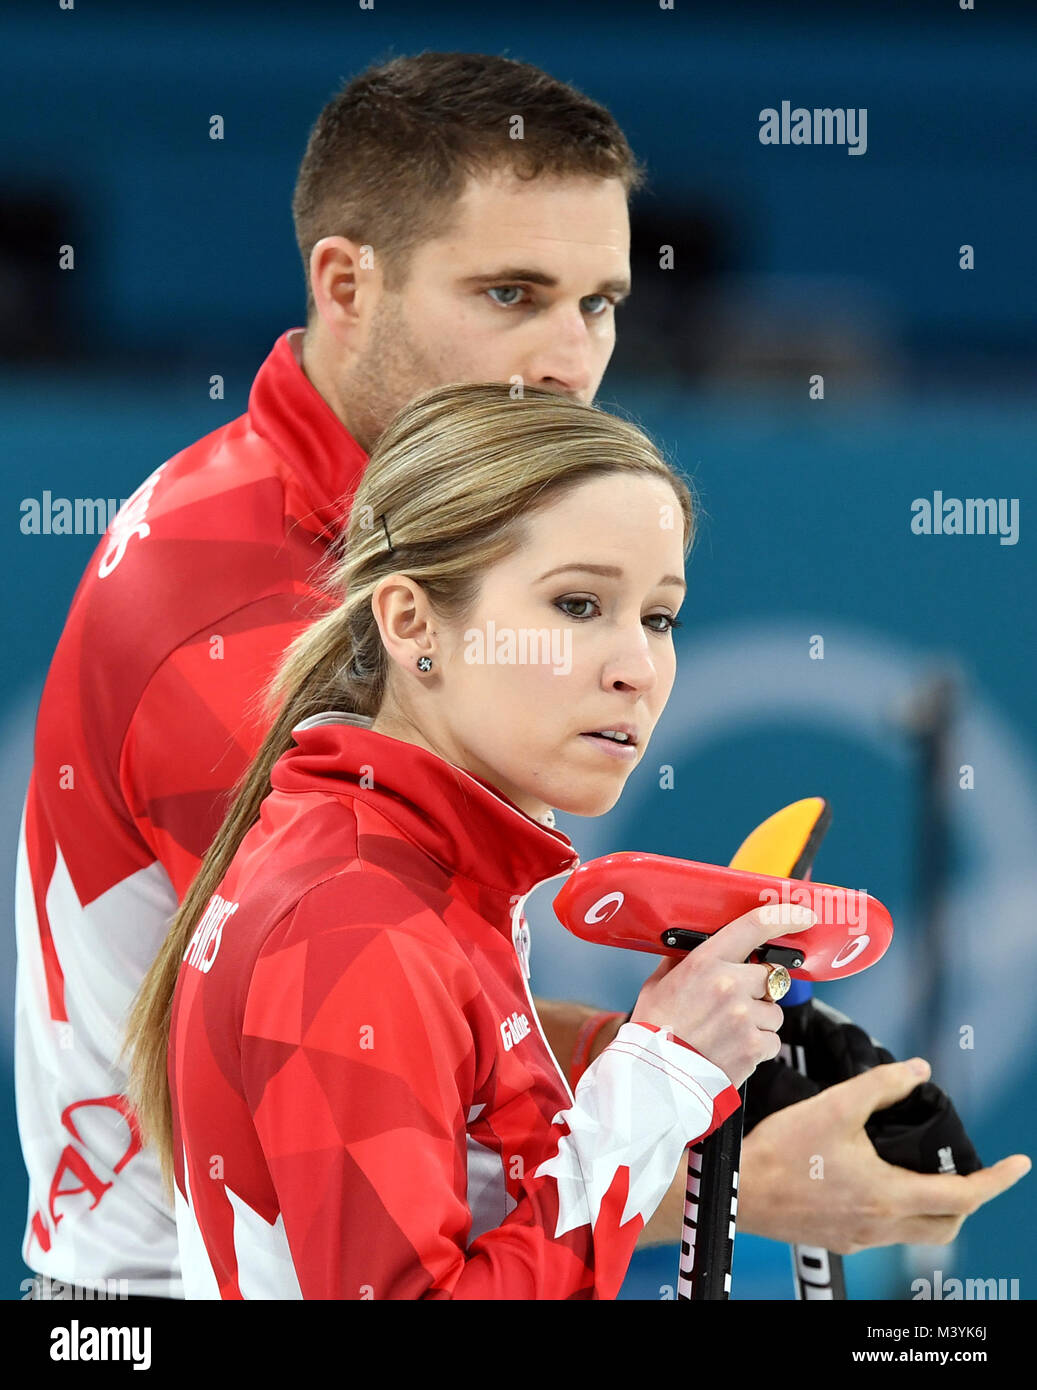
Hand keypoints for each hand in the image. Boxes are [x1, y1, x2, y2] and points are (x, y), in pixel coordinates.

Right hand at [630, 902, 815, 1089]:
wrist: (654, 1077)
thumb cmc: (653, 1030)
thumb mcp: (659, 984)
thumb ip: (682, 962)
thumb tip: (693, 947)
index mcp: (706, 962)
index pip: (753, 927)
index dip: (784, 917)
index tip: (803, 915)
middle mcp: (730, 984)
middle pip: (769, 976)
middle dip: (757, 990)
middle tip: (733, 1006)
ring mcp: (744, 1016)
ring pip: (774, 1012)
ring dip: (759, 1021)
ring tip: (729, 1033)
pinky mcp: (754, 1046)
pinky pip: (773, 1040)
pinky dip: (759, 1047)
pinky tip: (734, 1050)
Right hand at [738, 1058, 1031, 1252]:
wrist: (739, 1192)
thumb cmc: (782, 1152)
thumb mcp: (834, 1107)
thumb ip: (880, 1086)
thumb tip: (920, 1070)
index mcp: (889, 1195)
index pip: (964, 1196)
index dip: (997, 1179)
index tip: (1018, 1164)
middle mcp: (881, 1225)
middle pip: (947, 1225)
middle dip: (969, 1201)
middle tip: (972, 1173)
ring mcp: (860, 1237)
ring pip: (917, 1231)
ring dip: (934, 1207)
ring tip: (926, 1173)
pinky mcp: (839, 1238)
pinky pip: (885, 1232)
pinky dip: (899, 1210)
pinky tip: (876, 1181)